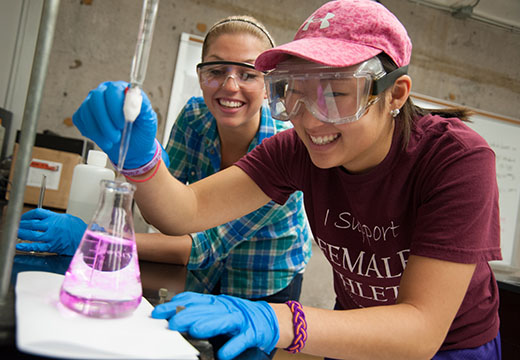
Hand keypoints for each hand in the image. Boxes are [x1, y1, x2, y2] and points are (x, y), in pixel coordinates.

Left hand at [16, 209, 86, 255]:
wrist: (86, 239)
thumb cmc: (79, 229)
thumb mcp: (67, 218)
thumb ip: (55, 217)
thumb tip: (45, 217)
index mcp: (56, 217)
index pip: (37, 213)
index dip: (27, 215)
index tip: (24, 217)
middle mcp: (52, 226)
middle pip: (32, 223)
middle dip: (21, 224)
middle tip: (16, 225)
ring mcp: (51, 237)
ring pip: (32, 235)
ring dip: (22, 234)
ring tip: (16, 233)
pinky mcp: (52, 246)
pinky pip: (37, 246)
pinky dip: (27, 246)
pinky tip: (20, 246)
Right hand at [72, 81, 157, 168]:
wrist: (134, 148)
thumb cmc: (141, 132)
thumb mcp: (149, 120)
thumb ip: (144, 106)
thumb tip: (135, 94)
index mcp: (122, 90)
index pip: (113, 90)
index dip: (116, 107)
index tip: (122, 124)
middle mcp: (105, 93)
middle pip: (96, 98)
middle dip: (105, 121)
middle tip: (116, 137)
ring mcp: (92, 103)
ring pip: (87, 110)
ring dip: (99, 130)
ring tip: (112, 141)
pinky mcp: (83, 115)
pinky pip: (80, 120)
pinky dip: (92, 133)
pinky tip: (103, 139)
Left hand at [151, 292, 278, 359]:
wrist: (270, 319)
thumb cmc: (240, 317)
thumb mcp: (218, 311)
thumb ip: (199, 312)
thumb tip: (173, 314)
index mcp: (217, 302)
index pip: (194, 299)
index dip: (176, 304)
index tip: (159, 312)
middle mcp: (227, 307)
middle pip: (206, 309)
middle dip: (188, 315)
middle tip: (173, 323)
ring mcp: (241, 320)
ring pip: (224, 320)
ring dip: (209, 324)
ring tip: (194, 330)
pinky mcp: (253, 333)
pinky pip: (242, 339)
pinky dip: (233, 346)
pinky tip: (223, 353)